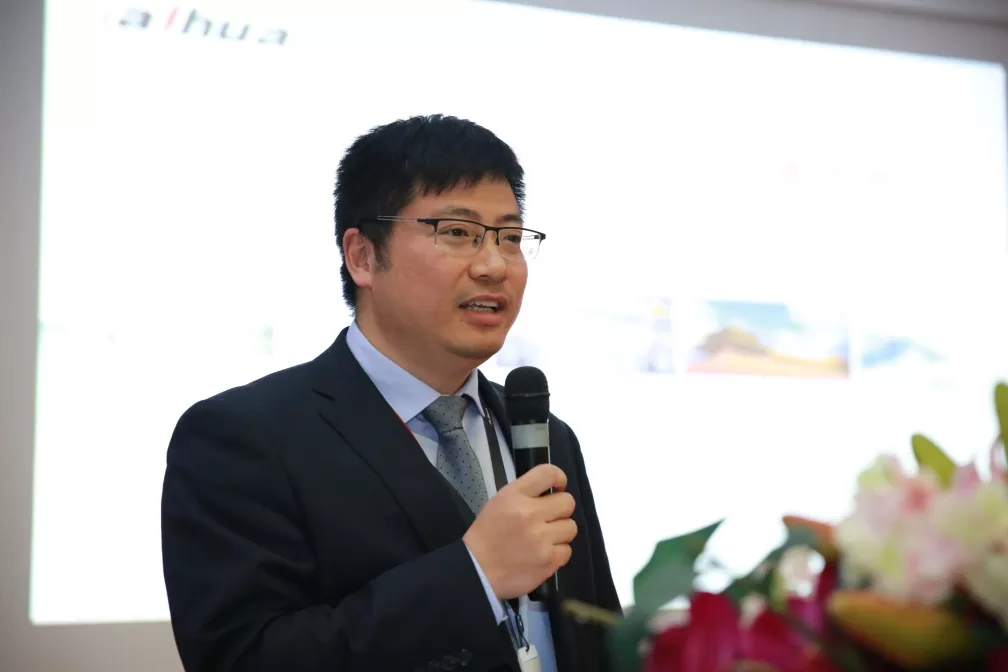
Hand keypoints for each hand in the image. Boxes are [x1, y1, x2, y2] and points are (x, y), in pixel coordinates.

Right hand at [463, 464, 576, 599]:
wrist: (477, 572)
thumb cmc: (486, 536)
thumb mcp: (499, 503)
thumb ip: (524, 495)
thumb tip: (550, 494)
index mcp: (515, 496)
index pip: (548, 473)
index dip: (559, 478)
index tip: (559, 487)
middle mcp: (530, 513)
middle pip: (568, 502)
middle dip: (561, 510)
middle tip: (550, 519)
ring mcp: (541, 538)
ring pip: (571, 527)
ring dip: (560, 533)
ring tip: (545, 540)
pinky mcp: (549, 560)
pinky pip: (567, 550)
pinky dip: (557, 554)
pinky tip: (543, 554)